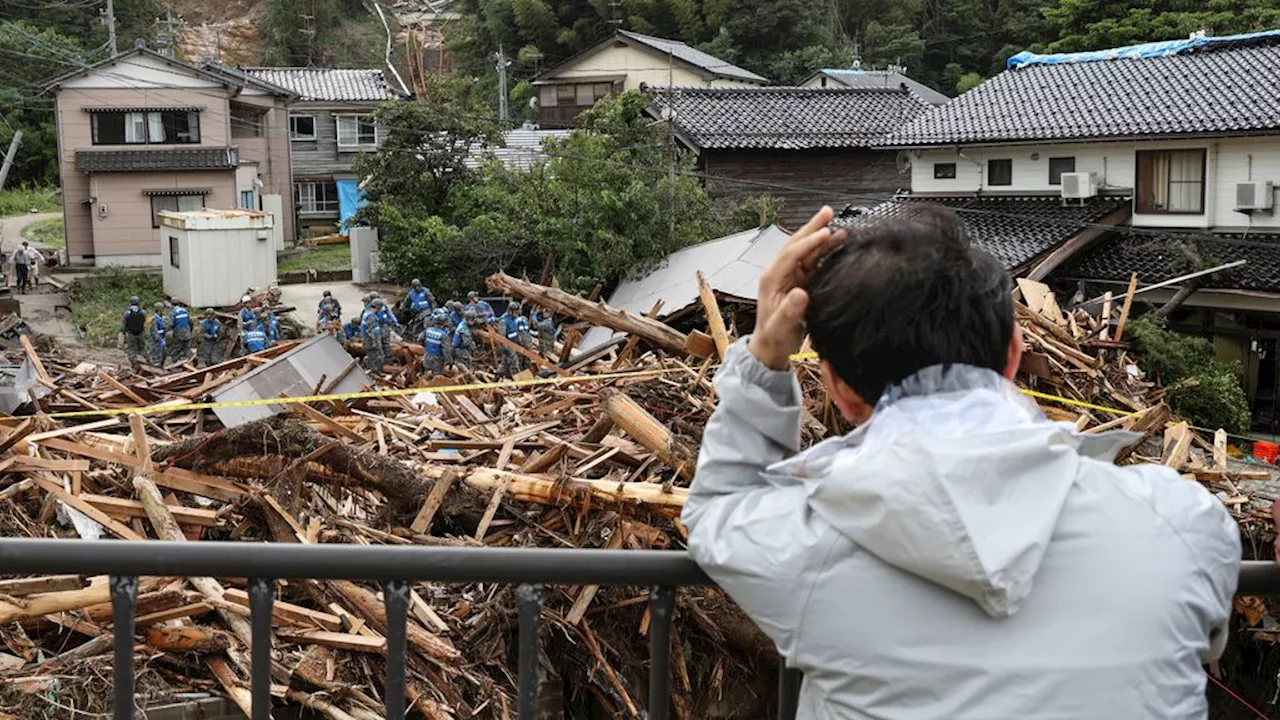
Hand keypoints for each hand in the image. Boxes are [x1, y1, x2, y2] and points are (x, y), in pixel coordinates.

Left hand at [749, 206, 846, 369]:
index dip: (808, 243)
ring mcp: (790, 276)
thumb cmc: (774, 338)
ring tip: (838, 224)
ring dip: (821, 237)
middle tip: (828, 211)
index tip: (825, 233)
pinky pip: (813, 261)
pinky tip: (837, 244)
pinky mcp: (800, 282)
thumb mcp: (781, 327)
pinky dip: (825, 251)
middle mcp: (780, 273)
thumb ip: (790, 311)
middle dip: (813, 228)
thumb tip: (800, 294)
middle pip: (797, 244)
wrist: (771, 348)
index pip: (791, 254)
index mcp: (772, 279)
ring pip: (807, 251)